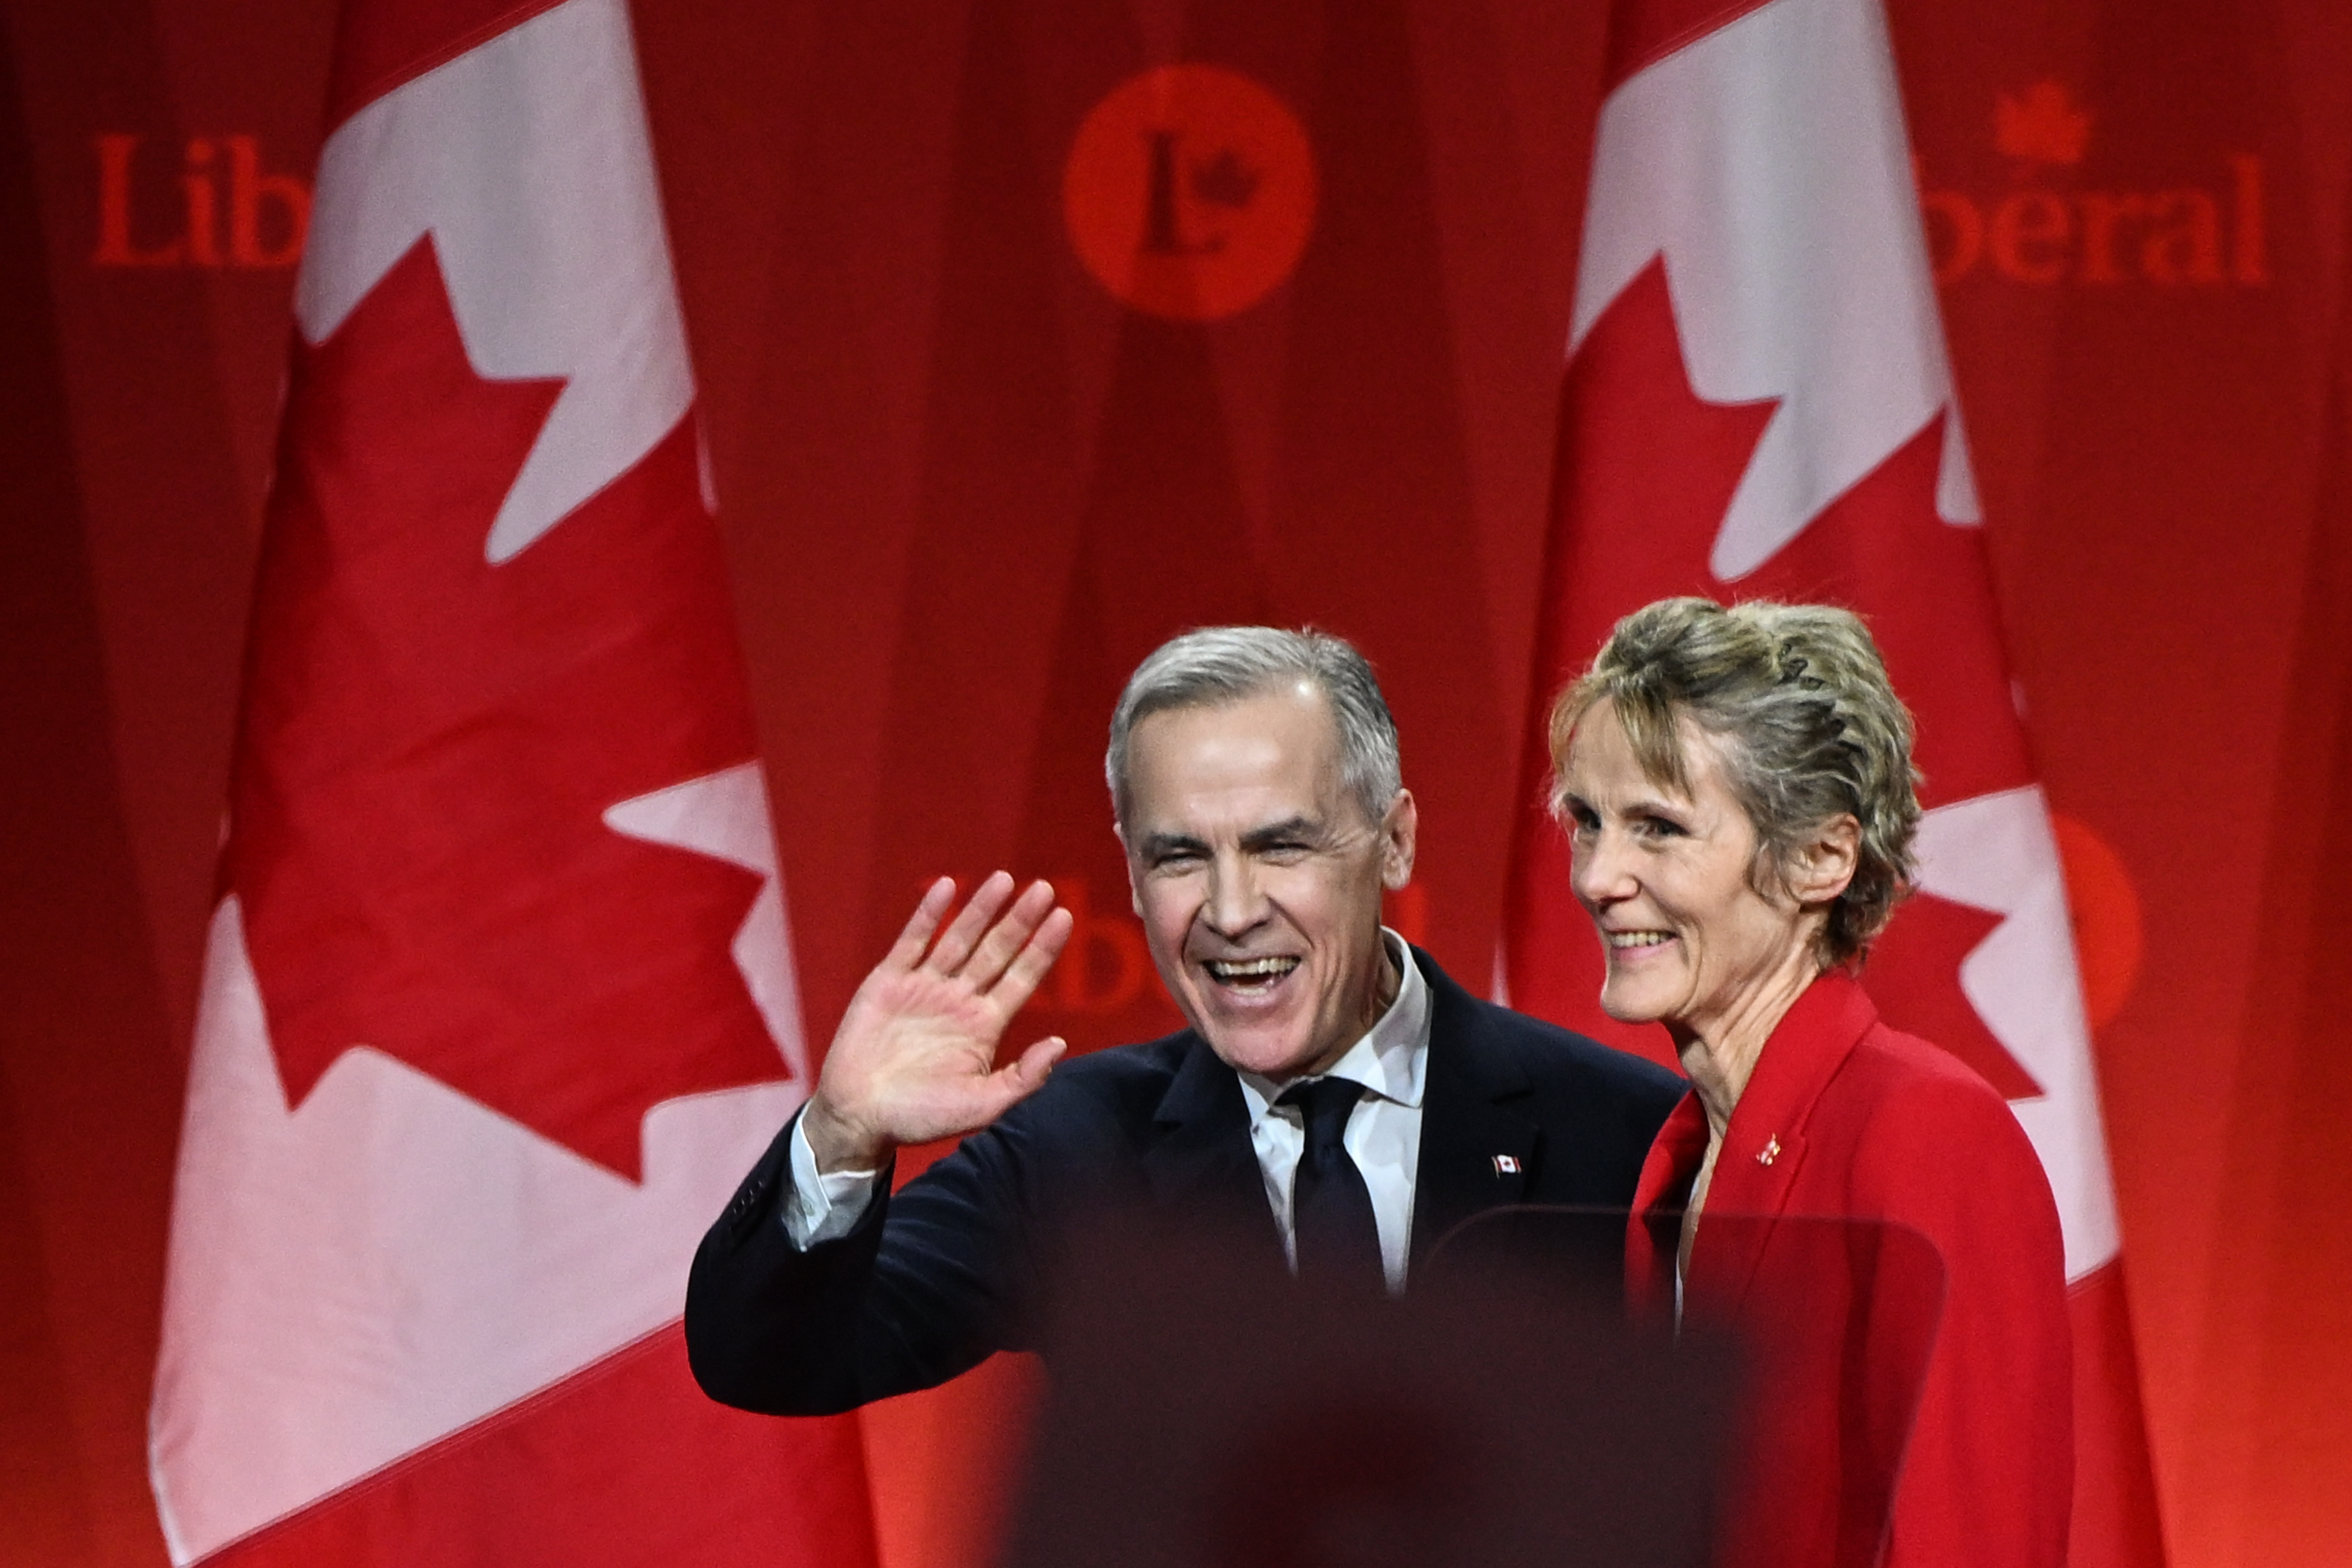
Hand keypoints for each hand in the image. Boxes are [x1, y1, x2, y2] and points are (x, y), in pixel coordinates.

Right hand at [801, 873, 1073, 1171]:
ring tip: (1005, 879)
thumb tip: (1061, 1043)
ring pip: (960, 938)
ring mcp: (924, 987)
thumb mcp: (981, 1105)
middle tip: (1044, 889)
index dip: (1042, 949)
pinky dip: (929, 914)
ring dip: (981, 909)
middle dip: (1020, 921)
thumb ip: (1022, 1078)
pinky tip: (947, 887)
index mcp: (984, 1026)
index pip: (1021, 978)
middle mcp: (959, 1000)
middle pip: (996, 951)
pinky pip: (912, 941)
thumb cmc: (920, 1117)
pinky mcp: (888, 981)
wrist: (859, 1117)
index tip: (1064, 918)